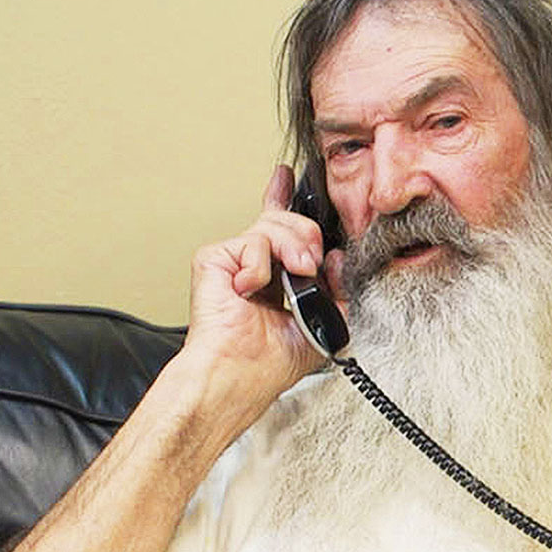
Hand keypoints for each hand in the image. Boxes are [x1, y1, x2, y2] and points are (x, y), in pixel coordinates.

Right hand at [182, 165, 345, 417]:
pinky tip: (250, 289)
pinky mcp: (214, 258)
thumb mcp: (325, 322)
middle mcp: (254, 264)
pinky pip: (253, 241)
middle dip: (309, 237)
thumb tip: (338, 258)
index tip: (290, 177)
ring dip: (294, 249)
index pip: (282, 230)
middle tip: (312, 264)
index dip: (284, 200)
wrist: (241, 374)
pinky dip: (260, 267)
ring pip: (274, 226)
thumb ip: (337, 290)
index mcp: (277, 277)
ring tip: (295, 275)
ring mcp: (234, 260)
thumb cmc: (271, 361)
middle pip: (289, 223)